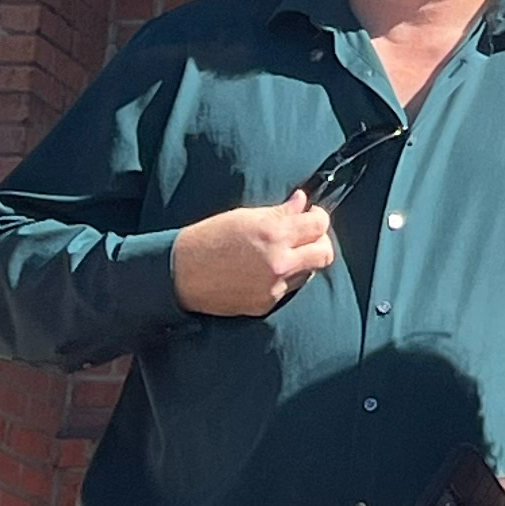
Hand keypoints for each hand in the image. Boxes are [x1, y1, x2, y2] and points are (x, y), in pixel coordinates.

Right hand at [172, 189, 336, 316]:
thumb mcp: (244, 216)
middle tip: (306, 236)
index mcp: (274, 233)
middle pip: (324, 253)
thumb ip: (279, 211)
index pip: (319, 224)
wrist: (180, 273)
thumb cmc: (209, 239)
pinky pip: (288, 289)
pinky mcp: (266, 304)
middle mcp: (280, 262)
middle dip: (319, 242)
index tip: (311, 216)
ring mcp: (274, 286)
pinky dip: (283, 279)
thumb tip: (302, 202)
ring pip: (308, 272)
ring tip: (281, 253)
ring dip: (302, 261)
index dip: (318, 218)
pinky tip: (264, 271)